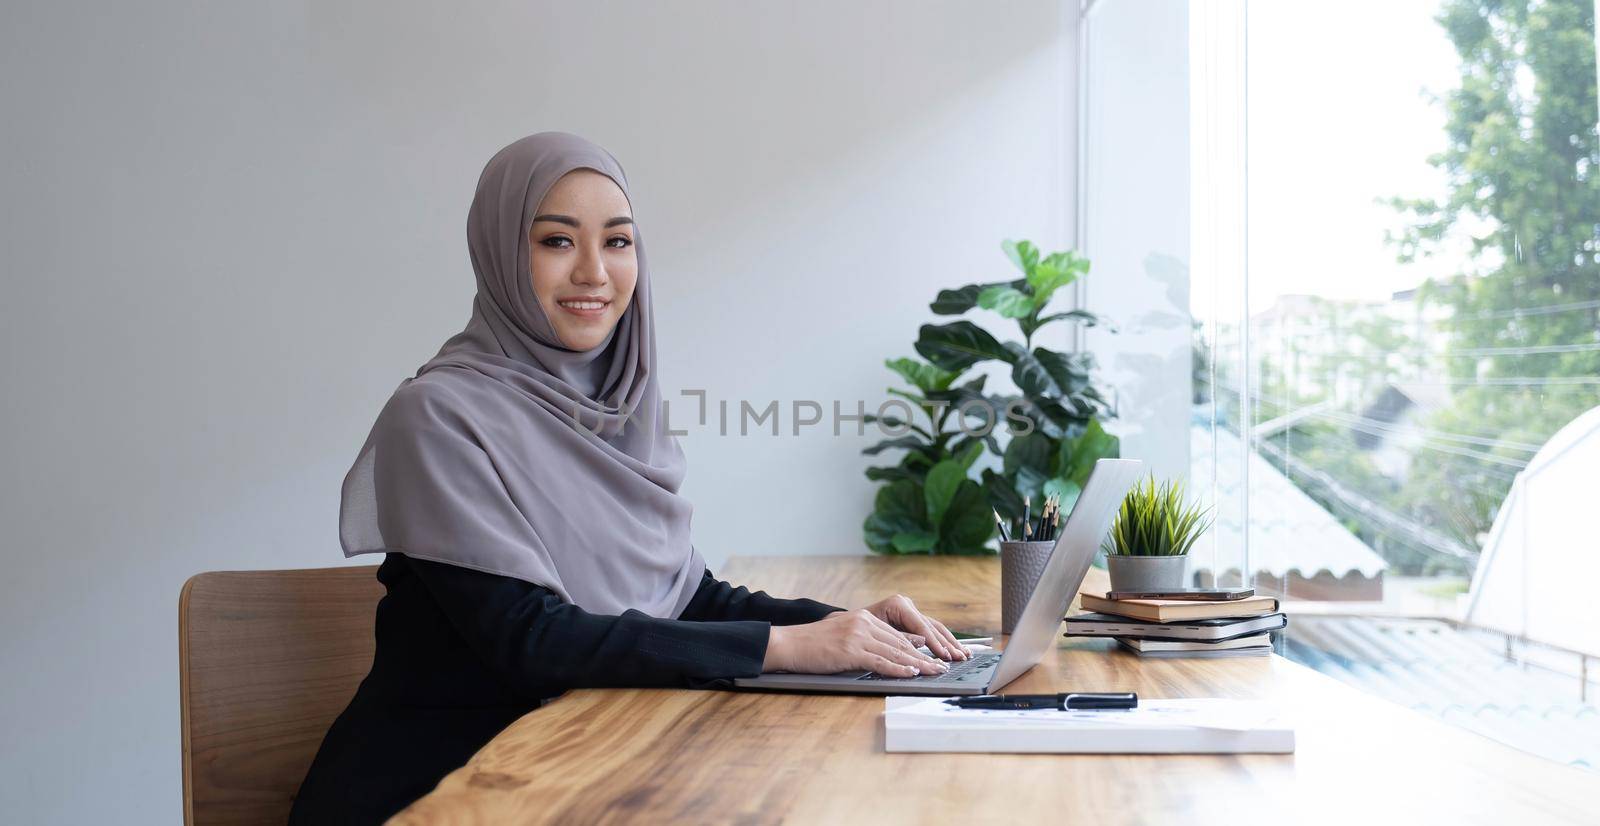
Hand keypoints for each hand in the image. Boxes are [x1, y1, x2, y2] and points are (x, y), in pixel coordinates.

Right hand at [762, 609, 950, 676]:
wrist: (789, 643)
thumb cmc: (814, 644)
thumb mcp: (844, 635)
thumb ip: (869, 638)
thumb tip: (893, 649)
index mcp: (864, 618)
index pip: (898, 635)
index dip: (919, 648)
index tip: (934, 657)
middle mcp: (864, 623)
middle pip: (901, 643)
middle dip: (925, 657)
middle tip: (942, 666)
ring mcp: (858, 636)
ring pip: (896, 652)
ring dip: (919, 664)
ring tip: (935, 672)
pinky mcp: (851, 650)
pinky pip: (881, 662)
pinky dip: (899, 669)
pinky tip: (911, 674)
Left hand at [862, 593, 970, 661]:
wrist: (842, 625)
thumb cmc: (853, 631)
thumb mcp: (873, 634)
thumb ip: (899, 638)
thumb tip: (921, 644)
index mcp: (897, 604)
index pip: (921, 626)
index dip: (934, 642)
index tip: (943, 655)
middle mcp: (906, 605)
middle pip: (932, 627)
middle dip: (947, 644)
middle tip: (960, 658)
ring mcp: (910, 612)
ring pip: (935, 628)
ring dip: (950, 643)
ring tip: (964, 655)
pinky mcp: (912, 620)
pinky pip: (931, 631)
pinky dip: (944, 642)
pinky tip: (955, 650)